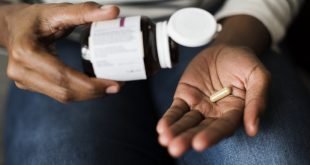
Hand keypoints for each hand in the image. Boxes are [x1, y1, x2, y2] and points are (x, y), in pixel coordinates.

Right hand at [4, 2, 120, 101]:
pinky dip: (79, 92)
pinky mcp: (31, 84)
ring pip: (62, 96)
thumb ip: (85, 11)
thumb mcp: (57, 11)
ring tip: (108, 86)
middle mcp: (22, 70)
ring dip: (88, 95)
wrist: (12, 25)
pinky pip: (58, 94)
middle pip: (64, 91)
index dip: (89, 85)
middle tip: (116, 86)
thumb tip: (111, 12)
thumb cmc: (32, 18)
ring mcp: (24, 80)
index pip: (62, 76)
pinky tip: (94, 87)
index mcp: (27, 51)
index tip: (112, 83)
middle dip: (94, 92)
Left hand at [156, 44, 269, 156]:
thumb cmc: (243, 63)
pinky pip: (176, 110)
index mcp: (234, 112)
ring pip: (186, 122)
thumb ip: (257, 99)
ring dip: (175, 132)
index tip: (200, 143)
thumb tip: (253, 129)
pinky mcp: (185, 97)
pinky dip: (169, 119)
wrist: (224, 49)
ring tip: (165, 140)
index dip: (212, 135)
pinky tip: (161, 128)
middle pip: (201, 129)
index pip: (223, 127)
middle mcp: (215, 114)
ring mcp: (198, 106)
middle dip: (188, 139)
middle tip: (175, 148)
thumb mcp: (258, 76)